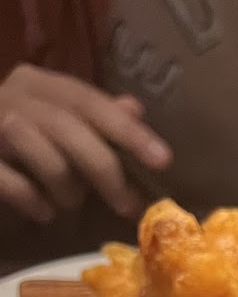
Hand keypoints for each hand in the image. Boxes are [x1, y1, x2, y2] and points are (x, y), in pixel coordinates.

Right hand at [0, 64, 171, 222]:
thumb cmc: (24, 143)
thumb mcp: (62, 123)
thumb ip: (96, 117)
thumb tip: (135, 109)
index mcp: (39, 83)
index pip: (90, 101)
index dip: (128, 132)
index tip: (163, 160)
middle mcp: (10, 96)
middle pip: (69, 129)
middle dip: (106, 171)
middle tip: (127, 205)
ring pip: (45, 158)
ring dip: (68, 189)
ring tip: (71, 203)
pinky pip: (13, 184)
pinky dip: (36, 202)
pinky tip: (44, 213)